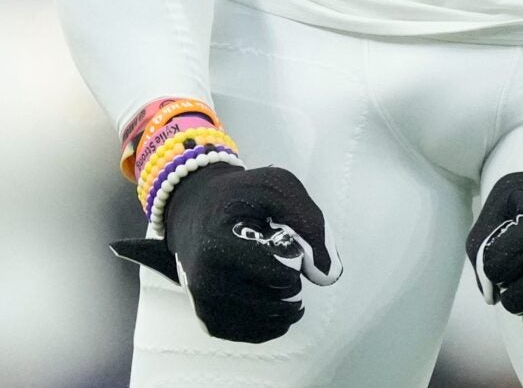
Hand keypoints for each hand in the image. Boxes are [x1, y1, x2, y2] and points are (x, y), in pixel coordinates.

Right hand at [114, 163, 338, 343]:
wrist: (195, 210)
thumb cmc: (242, 197)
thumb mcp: (278, 188)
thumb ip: (311, 224)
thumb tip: (327, 276)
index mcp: (220, 247)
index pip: (281, 275)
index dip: (296, 258)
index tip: (281, 237)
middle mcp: (206, 282)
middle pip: (278, 301)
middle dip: (292, 280)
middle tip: (275, 255)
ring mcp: (205, 305)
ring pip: (270, 322)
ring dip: (288, 302)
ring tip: (280, 276)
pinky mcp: (209, 321)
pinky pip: (257, 333)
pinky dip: (275, 319)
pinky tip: (274, 296)